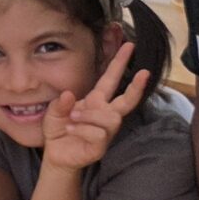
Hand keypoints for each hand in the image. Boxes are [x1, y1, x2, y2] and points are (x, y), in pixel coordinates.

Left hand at [38, 48, 150, 172]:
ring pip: (110, 117)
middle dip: (137, 86)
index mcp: (96, 100)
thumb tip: (68, 95)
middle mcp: (105, 114)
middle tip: (145, 72)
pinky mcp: (101, 146)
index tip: (129, 45)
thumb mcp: (54, 112)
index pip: (111, 79)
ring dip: (89, 116)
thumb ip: (59, 103)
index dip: (119, 62)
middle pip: (127, 100)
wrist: (57, 154)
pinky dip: (82, 129)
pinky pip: (98, 133)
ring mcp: (106, 131)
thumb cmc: (60, 129)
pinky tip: (71, 129)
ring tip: (71, 118)